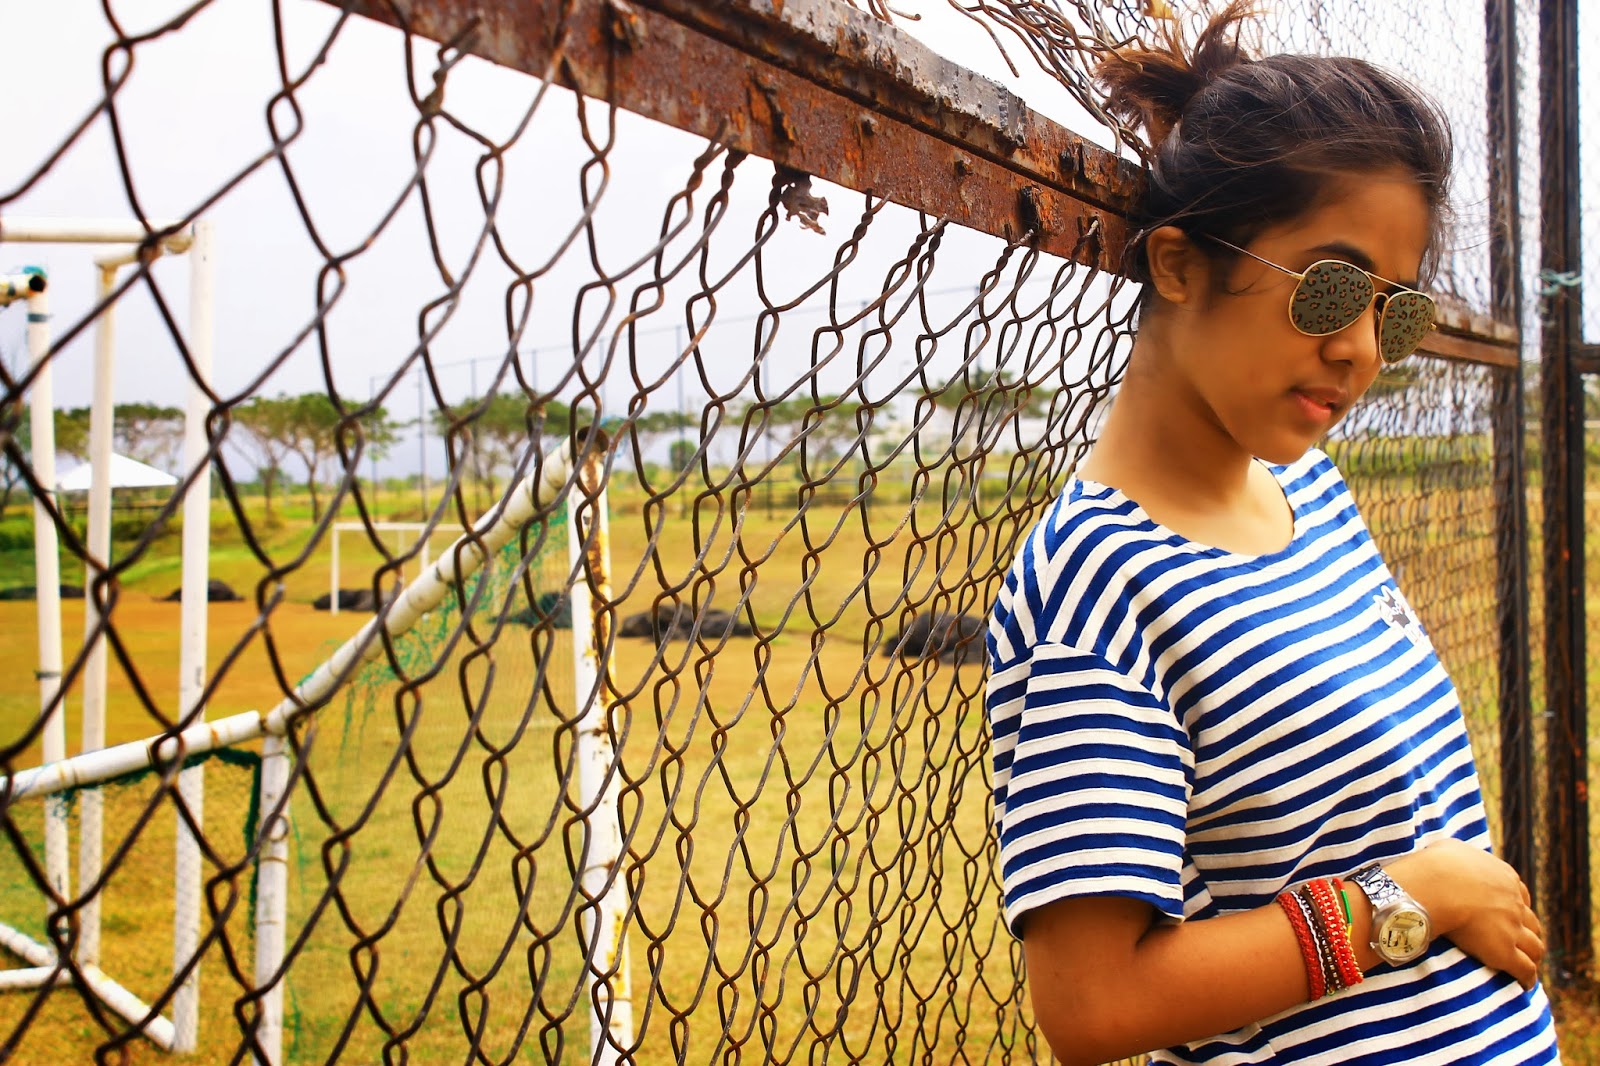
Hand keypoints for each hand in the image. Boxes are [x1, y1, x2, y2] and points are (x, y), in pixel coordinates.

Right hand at [1387, 838, 1543, 989]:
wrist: (1436, 886)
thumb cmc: (1436, 866)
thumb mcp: (1451, 850)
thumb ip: (1459, 855)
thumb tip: (1451, 855)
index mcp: (1505, 878)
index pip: (1520, 896)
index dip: (1516, 907)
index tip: (1508, 914)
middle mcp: (1515, 904)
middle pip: (1531, 922)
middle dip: (1527, 931)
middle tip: (1519, 940)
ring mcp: (1512, 928)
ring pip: (1535, 947)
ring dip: (1532, 955)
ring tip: (1527, 963)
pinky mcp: (1505, 952)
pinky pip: (1525, 969)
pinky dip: (1527, 978)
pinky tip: (1524, 984)